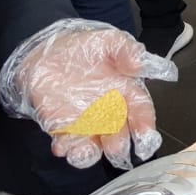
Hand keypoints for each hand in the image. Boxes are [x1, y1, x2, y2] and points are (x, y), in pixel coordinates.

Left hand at [3, 22, 176, 170]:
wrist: (49, 53)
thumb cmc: (84, 48)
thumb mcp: (110, 41)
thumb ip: (127, 50)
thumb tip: (139, 65)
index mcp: (126, 91)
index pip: (141, 111)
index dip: (145, 126)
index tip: (146, 138)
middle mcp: (108, 111)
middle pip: (119, 133)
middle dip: (118, 144)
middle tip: (116, 148)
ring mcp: (86, 121)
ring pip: (93, 144)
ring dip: (91, 153)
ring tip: (86, 153)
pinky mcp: (62, 127)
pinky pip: (66, 143)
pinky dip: (66, 148)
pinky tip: (63, 145)